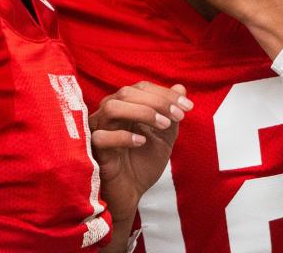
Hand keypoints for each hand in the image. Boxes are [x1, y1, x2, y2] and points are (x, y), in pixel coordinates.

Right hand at [91, 81, 191, 248]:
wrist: (131, 194)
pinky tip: (141, 142)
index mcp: (123, 106)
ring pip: (113, 108)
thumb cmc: (143, 163)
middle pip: (127, 93)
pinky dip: (124, 137)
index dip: (165, 94)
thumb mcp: (164, 137)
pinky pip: (101, 137)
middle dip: (157, 102)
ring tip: (163, 125)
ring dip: (142, 112)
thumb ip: (171, 113)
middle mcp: (108, 113)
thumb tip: (180, 88)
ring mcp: (98, 130)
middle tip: (178, 117)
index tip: (188, 108)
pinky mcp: (94, 151)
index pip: (141, 87)